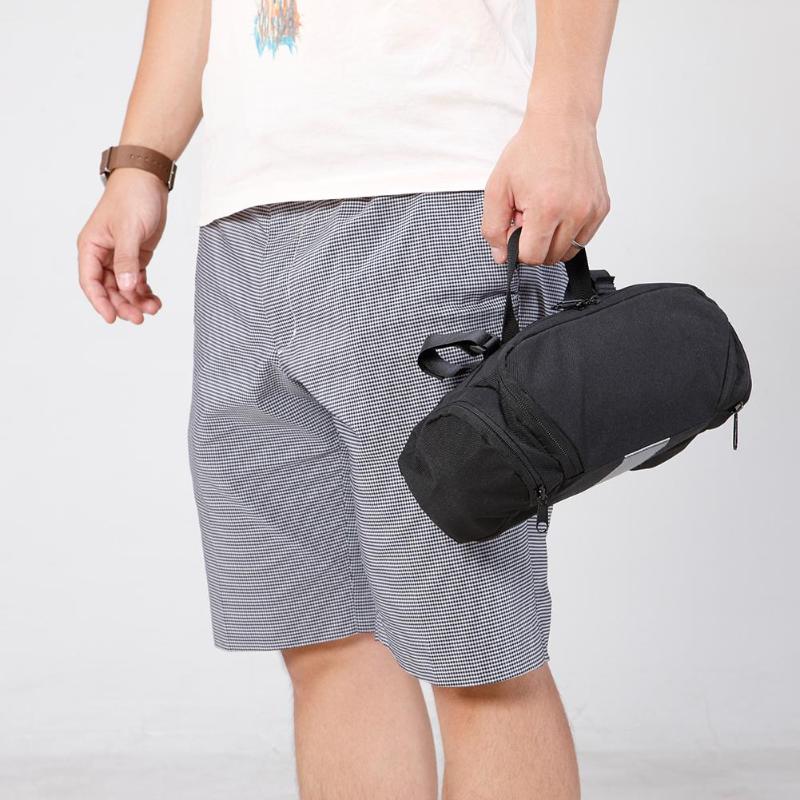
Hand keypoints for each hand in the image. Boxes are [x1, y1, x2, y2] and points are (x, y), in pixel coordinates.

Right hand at [77, 168, 167, 323]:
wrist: (148, 180)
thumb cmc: (133, 197)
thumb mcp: (129, 230)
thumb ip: (126, 260)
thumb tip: (126, 287)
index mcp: (91, 246)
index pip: (90, 281)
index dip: (100, 302)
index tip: (113, 317)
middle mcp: (102, 254)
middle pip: (109, 289)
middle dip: (123, 304)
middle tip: (139, 317)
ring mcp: (119, 256)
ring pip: (125, 287)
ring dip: (136, 300)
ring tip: (153, 309)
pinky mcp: (136, 255)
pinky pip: (138, 280)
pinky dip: (145, 292)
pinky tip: (154, 300)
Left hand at [482, 110, 609, 265]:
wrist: (562, 122)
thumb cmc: (531, 150)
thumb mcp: (497, 188)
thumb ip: (493, 228)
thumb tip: (501, 256)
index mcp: (547, 208)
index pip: (531, 256)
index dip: (518, 246)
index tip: (516, 225)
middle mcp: (575, 212)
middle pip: (550, 257)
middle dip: (535, 242)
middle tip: (529, 214)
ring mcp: (592, 211)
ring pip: (568, 251)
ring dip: (552, 240)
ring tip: (545, 211)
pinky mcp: (602, 207)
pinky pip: (583, 238)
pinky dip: (569, 232)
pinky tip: (560, 209)